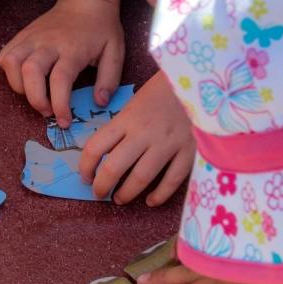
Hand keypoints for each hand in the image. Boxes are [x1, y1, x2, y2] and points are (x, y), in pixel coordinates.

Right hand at [0, 0, 124, 123]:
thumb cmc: (101, 28)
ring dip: (19, 86)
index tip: (64, 121)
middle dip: (35, 99)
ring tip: (35, 94)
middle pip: (30, 71)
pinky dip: (9, 72)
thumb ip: (110, 79)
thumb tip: (99, 102)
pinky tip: (24, 78)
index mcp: (73, 49)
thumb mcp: (116, 52)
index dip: (60, 105)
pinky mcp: (22, 35)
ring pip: (10, 63)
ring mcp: (31, 37)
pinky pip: (4, 55)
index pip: (60, 80)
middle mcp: (48, 42)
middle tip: (48, 111)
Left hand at [79, 70, 194, 204]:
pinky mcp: (189, 150)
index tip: (85, 176)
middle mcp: (144, 132)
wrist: (197, 83)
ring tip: (120, 199)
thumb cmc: (162, 92)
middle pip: (114, 167)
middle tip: (99, 193)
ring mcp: (167, 143)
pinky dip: (160, 195)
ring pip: (141, 177)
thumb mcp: (134, 103)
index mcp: (126, 119)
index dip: (85, 167)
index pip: (96, 147)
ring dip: (127, 193)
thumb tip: (104, 154)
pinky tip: (151, 201)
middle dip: (102, 186)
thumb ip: (121, 127)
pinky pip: (172, 180)